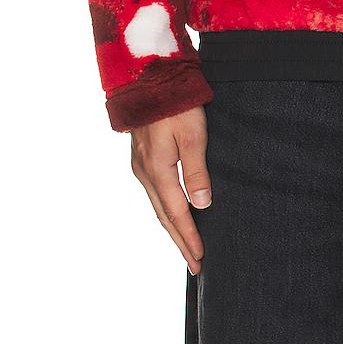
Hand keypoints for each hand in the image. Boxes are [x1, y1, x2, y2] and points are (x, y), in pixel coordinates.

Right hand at [130, 106, 211, 273]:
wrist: (148, 78)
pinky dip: (166, 210)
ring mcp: (140, 166)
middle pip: (164, 216)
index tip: (200, 259)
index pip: (177, 214)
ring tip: (186, 246)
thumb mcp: (193, 136)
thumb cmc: (175, 104)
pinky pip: (155, 193)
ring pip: (158, 206)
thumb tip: (201, 205)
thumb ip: (197, 171)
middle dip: (180, 242)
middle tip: (195, 265)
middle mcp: (145, 173)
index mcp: (158, 171)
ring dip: (173, 228)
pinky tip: (174, 213)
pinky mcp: (142, 158)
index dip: (189, 238)